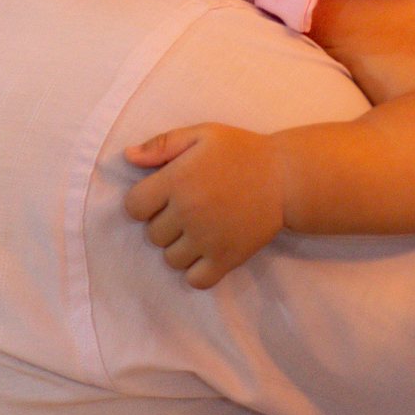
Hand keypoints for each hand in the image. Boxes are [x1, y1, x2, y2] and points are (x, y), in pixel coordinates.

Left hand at [123, 125, 284, 288]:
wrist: (286, 177)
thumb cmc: (242, 151)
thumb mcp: (202, 134)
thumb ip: (162, 144)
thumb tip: (128, 156)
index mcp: (177, 180)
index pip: (133, 206)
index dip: (144, 201)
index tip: (162, 195)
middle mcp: (188, 212)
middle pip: (152, 234)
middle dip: (164, 222)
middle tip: (188, 209)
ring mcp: (207, 239)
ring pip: (170, 259)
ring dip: (179, 246)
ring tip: (199, 229)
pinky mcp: (227, 258)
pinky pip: (195, 280)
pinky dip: (196, 270)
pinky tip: (206, 251)